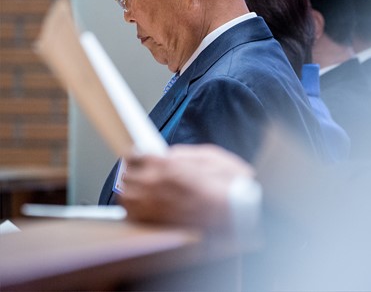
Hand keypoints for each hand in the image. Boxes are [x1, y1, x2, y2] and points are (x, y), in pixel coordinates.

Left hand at [119, 144, 254, 227]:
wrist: (238, 216)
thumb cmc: (230, 186)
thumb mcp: (211, 156)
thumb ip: (185, 153)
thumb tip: (170, 154)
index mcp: (169, 165)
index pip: (135, 155)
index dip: (137, 154)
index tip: (139, 155)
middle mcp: (156, 186)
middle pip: (127, 174)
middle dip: (134, 170)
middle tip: (142, 170)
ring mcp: (154, 207)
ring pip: (125, 195)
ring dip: (131, 188)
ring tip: (143, 187)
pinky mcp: (155, 225)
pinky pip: (131, 214)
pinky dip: (134, 208)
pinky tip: (145, 204)